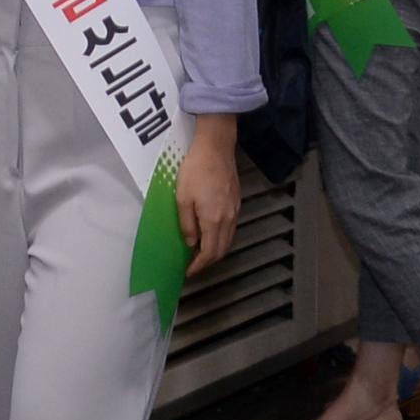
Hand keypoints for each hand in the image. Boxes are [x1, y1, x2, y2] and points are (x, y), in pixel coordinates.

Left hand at [175, 120, 242, 272]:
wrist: (216, 146)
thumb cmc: (196, 170)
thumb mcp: (182, 198)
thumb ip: (187, 224)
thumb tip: (191, 243)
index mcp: (214, 220)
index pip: (209, 253)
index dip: (199, 266)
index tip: (188, 272)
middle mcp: (228, 219)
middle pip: (222, 250)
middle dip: (208, 262)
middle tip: (194, 266)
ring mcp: (235, 210)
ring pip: (228, 240)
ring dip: (216, 251)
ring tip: (201, 253)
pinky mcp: (237, 201)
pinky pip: (231, 228)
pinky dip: (221, 238)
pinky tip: (211, 234)